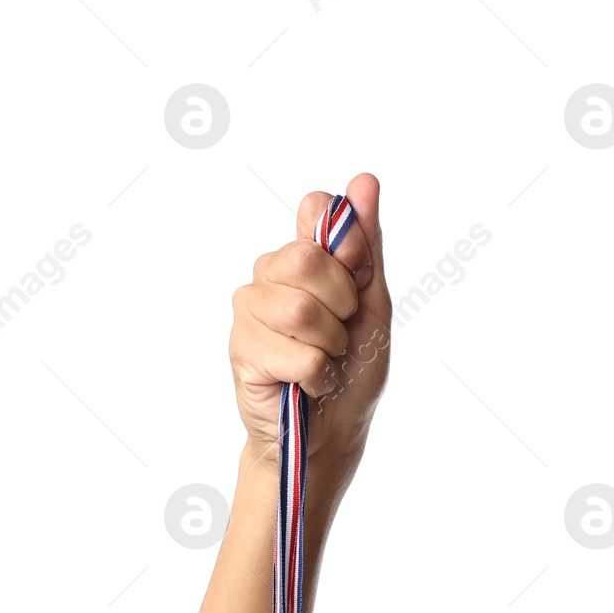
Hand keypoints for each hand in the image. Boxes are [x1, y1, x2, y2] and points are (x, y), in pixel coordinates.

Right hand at [228, 171, 391, 475]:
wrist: (333, 431)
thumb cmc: (353, 369)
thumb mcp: (372, 306)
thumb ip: (366, 247)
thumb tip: (364, 181)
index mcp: (304, 258)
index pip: (316, 210)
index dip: (344, 245)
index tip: (355, 281)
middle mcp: (269, 275)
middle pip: (305, 259)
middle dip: (341, 306)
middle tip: (340, 335)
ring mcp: (249, 310)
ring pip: (301, 310)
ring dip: (330, 347)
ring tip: (324, 361)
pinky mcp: (241, 349)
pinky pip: (298, 353)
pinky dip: (319, 376)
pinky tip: (309, 383)